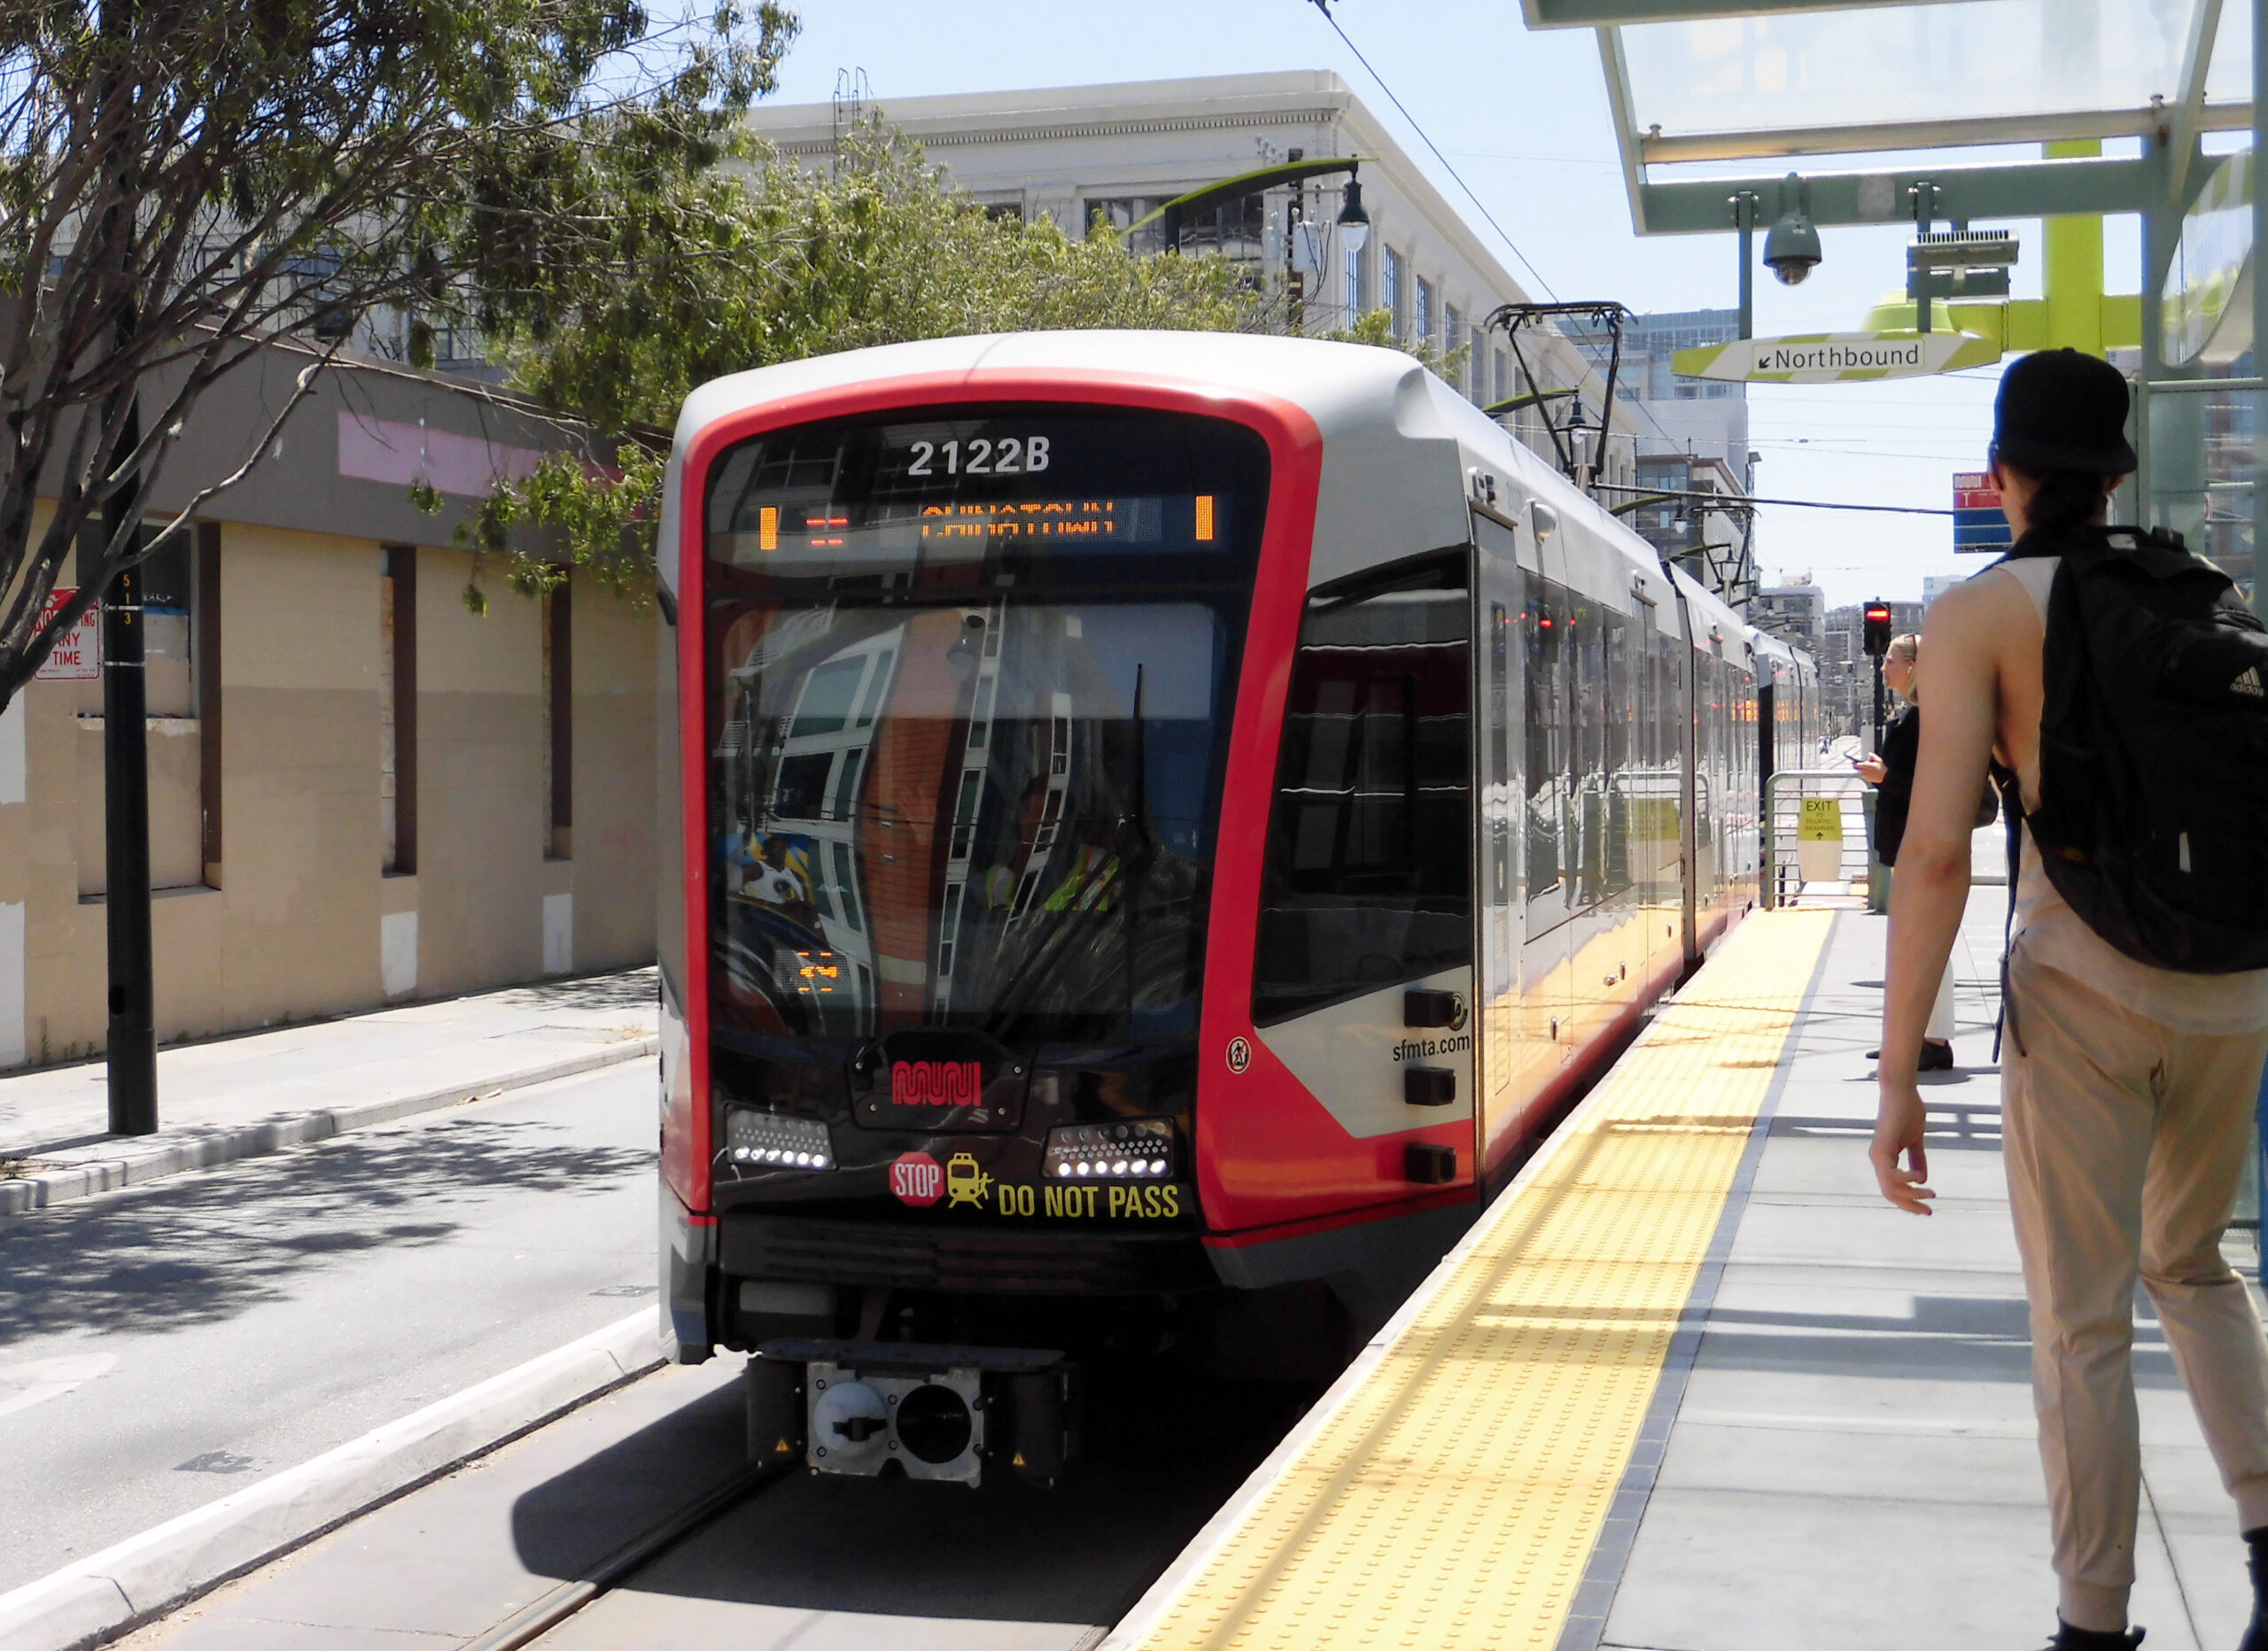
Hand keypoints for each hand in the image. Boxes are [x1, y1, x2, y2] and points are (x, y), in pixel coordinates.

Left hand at [1854, 753, 1887, 784]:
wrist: (1885, 777)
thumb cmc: (1882, 769)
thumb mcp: (1879, 760)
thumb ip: (1873, 756)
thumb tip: (1869, 754)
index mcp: (1866, 765)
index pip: (1857, 764)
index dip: (1855, 763)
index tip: (1853, 762)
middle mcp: (1864, 770)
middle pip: (1858, 768)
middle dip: (1859, 766)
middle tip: (1860, 765)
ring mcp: (1865, 775)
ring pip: (1861, 772)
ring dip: (1863, 770)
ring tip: (1869, 769)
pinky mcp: (1866, 779)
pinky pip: (1863, 776)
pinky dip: (1865, 774)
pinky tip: (1870, 773)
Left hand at [1870, 1077, 1933, 1214]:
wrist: (1901, 1090)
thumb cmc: (1908, 1110)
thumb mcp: (1915, 1139)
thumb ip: (1917, 1158)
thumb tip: (1921, 1179)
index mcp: (1886, 1158)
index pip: (1893, 1188)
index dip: (1909, 1201)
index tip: (1928, 1208)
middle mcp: (1879, 1159)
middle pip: (1890, 1194)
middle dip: (1910, 1205)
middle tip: (1929, 1212)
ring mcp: (1878, 1154)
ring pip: (1890, 1188)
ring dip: (1911, 1195)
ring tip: (1929, 1193)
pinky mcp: (1881, 1147)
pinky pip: (1890, 1174)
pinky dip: (1905, 1180)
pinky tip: (1918, 1177)